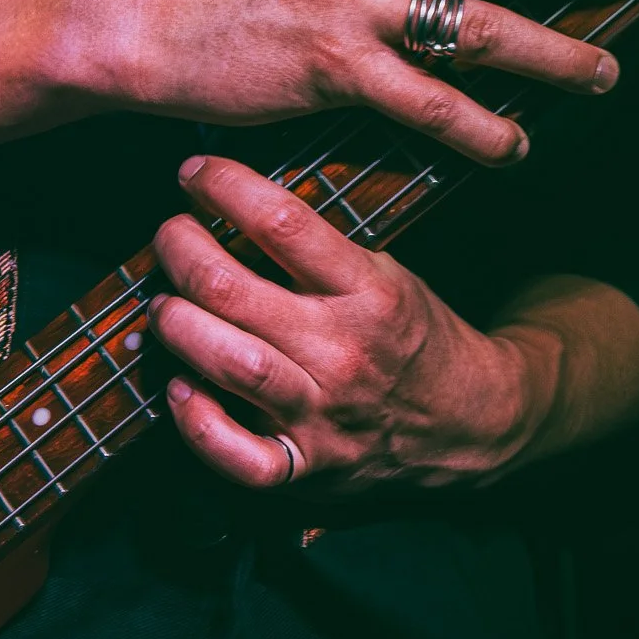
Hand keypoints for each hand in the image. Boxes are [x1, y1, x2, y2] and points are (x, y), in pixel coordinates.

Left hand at [149, 156, 632, 494]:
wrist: (473, 422)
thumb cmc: (415, 339)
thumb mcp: (387, 274)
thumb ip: (320, 249)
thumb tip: (235, 207)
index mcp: (368, 291)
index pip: (282, 221)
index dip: (223, 186)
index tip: (195, 173)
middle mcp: (340, 349)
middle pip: (229, 289)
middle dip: (180, 250)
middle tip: (170, 236)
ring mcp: (320, 411)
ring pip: (224, 361)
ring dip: (175, 323)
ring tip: (166, 305)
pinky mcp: (306, 465)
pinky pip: (236, 455)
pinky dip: (196, 422)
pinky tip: (180, 388)